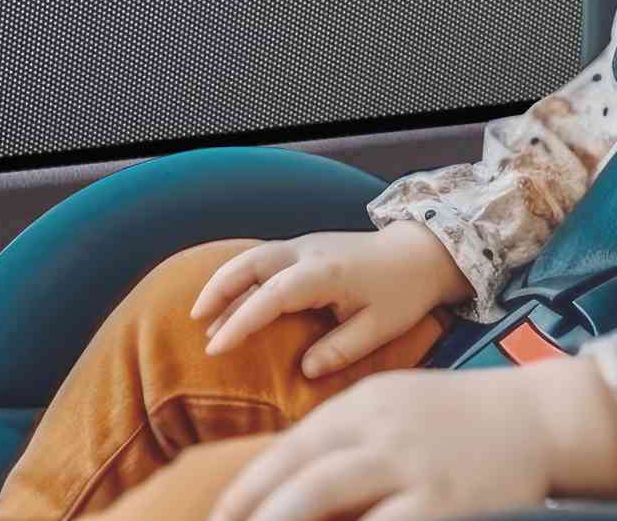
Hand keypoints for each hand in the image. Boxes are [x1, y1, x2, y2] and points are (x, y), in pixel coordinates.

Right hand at [191, 228, 457, 378]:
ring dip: (224, 282)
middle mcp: (308, 253)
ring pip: (252, 257)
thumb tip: (306, 369)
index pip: (272, 295)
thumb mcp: (380, 327)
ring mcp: (304, 246)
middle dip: (218, 291)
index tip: (216, 347)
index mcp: (325, 273)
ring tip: (200, 315)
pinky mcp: (305, 248)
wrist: (420, 253)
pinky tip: (228, 299)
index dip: (241, 320)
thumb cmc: (403, 291)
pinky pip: (263, 259)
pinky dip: (239, 276)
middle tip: (195, 324)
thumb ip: (342, 348)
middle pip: (251, 264)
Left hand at [202, 367, 552, 520]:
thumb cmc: (457, 420)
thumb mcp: (394, 408)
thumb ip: (345, 438)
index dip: (247, 491)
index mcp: (363, 406)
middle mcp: (381, 433)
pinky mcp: (444, 505)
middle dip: (253, 518)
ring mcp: (413, 469)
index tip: (218, 519)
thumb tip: (286, 480)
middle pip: (299, 481)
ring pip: (325, 501)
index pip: (289, 452)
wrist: (539, 418)